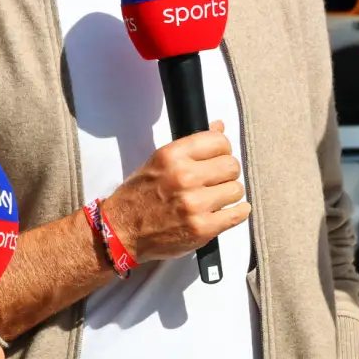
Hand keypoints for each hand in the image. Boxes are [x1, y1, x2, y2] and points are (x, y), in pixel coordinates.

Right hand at [101, 121, 250, 263]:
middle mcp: (184, 177)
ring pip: (236, 190)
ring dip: (230, 194)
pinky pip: (237, 214)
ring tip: (216, 197)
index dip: (222, 150)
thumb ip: (191, 146)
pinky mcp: (202, 228)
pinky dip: (237, 212)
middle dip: (227, 173)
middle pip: (231, 165)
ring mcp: (194, 204)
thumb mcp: (159, 162)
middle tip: (217, 180)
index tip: (218, 157)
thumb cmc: (138, 196)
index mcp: (172, 156)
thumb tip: (219, 127)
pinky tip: (229, 210)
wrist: (121, 232)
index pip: (219, 142)